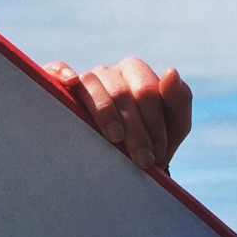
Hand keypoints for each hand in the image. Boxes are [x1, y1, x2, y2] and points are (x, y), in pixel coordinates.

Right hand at [43, 58, 192, 171]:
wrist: (123, 166)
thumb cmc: (150, 142)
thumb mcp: (174, 126)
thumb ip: (180, 100)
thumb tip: (170, 71)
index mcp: (137, 74)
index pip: (147, 91)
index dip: (153, 124)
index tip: (156, 154)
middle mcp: (110, 73)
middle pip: (121, 92)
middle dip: (135, 129)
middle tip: (142, 160)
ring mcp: (85, 79)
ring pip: (92, 84)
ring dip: (106, 113)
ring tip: (115, 140)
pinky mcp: (60, 88)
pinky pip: (57, 70)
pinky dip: (61, 73)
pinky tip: (69, 83)